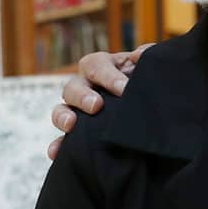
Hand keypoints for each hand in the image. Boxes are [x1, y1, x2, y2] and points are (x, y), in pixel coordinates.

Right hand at [46, 45, 148, 159]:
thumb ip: (148, 57)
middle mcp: (85, 85)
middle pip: (73, 86)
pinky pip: (61, 139)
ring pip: (61, 109)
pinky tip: (56, 153)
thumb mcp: (148, 67)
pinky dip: (57, 146)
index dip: (108, 76)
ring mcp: (77, 109)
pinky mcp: (76, 132)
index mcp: (102, 66)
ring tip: (71, 126)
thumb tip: (139, 55)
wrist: (151, 110)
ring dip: (63, 117)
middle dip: (83, 96)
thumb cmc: (145, 81)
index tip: (124, 89)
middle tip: (96, 106)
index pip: (97, 65)